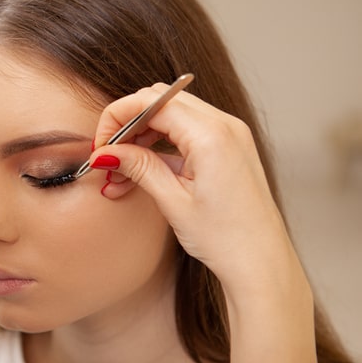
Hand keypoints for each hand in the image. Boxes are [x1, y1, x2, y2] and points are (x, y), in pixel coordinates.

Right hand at [89, 84, 297, 298]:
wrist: (261, 261)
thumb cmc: (226, 238)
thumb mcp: (173, 202)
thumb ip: (139, 168)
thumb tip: (106, 152)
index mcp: (212, 136)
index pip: (151, 102)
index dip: (118, 118)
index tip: (101, 145)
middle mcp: (225, 126)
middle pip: (160, 101)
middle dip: (128, 124)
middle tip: (108, 156)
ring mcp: (230, 134)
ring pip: (171, 114)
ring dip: (141, 136)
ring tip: (121, 172)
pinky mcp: (228, 146)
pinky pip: (187, 130)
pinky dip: (160, 144)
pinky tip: (142, 171)